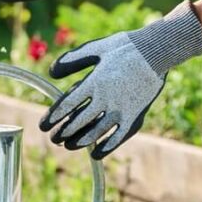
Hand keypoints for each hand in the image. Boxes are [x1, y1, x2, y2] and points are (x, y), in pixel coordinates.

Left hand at [39, 0, 201, 158]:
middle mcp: (106, 99)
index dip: (53, 118)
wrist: (157, 51)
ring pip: (95, 132)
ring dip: (79, 142)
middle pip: (78, 122)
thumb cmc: (124, 47)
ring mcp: (121, 110)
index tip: (43, 126)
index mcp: (94, 82)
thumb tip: (51, 72)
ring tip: (69, 146)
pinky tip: (95, 154)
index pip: (66, 105)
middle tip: (54, 139)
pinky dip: (106, 147)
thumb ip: (72, 61)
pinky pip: (119, 137)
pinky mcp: (135, 116)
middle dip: (63, 133)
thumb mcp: (95, 49)